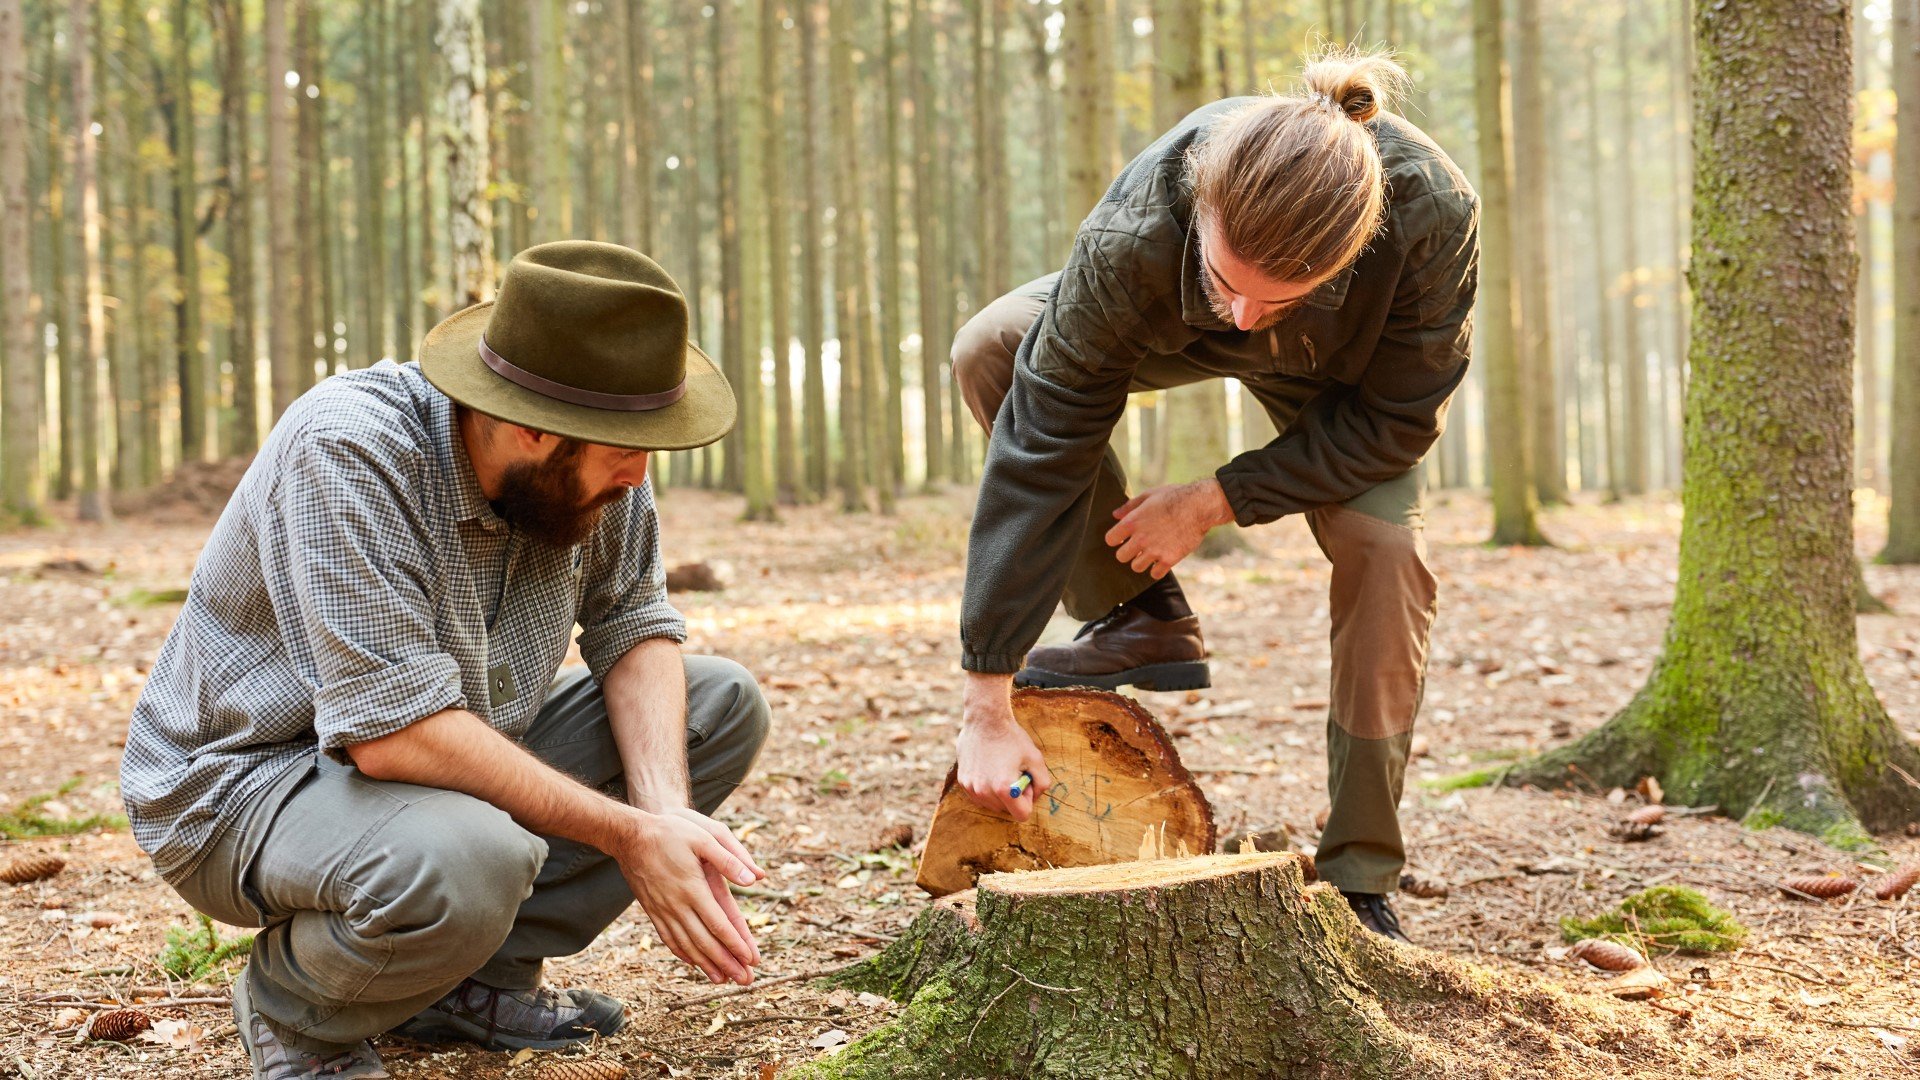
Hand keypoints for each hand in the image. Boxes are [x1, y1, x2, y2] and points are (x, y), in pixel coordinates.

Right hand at [614, 807, 765, 984]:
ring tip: (722, 980)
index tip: (751, 960)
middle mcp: (677, 905)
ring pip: (686, 945)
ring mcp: (662, 910)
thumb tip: (754, 878)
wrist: (629, 836)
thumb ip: (729, 858)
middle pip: (705, 942)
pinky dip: (682, 953)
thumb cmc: (670, 832)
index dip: (736, 945)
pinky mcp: (652, 910)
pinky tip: (692, 962)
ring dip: (706, 965)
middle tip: (745, 980)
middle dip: (726, 963)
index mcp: (693, 888)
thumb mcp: (704, 836)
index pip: (719, 925)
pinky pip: (668, 938)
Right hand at [957, 673, 1052, 821]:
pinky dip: (987, 787)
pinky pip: (980, 796)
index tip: (1025, 781)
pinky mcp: (963, 782)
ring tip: (1000, 768)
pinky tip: (989, 767)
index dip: (1028, 799)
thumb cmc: (1012, 738)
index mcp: (1004, 788)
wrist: (985, 719)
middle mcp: (985, 792)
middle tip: (1014, 771)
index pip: (1022, 815)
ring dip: (999, 792)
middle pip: (1006, 810)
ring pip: (992, 805)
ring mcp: (971, 788)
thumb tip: (1033, 797)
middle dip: (1014, 796)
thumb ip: (1042, 783)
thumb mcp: (1036, 758)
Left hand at [1104, 479, 1234, 578]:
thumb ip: (1130, 506)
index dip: (1115, 539)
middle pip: (1121, 557)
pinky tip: (1161, 560)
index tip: (1122, 538)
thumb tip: (1115, 515)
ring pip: (1136, 567)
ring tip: (1150, 553)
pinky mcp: (1169, 559)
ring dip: (1141, 561)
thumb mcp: (1149, 495)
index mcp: (1132, 522)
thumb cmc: (1174, 496)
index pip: (1110, 539)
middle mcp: (1141, 539)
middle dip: (1127, 552)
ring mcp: (1155, 551)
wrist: (1199, 506)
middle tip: (1136, 547)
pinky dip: (1157, 569)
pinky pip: (1155, 574)